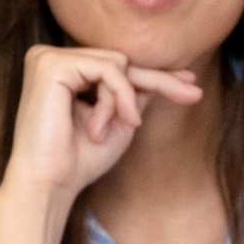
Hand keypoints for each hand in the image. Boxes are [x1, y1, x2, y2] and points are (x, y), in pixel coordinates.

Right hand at [0, 45, 202, 205]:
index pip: (116, 67)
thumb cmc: (78, 161)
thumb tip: (161, 75)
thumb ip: (134, 96)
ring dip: (123, 100)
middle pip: (121, 60)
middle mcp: (51, 58)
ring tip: (110, 130)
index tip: (191, 82)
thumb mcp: (118, 123)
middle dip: (157, 82)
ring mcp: (48, 58)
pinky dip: (116, 97)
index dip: (156, 75)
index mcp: (63, 72)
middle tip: (195, 93)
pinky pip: (108, 68)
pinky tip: (100, 127)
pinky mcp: (50, 64)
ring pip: (118, 63)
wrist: (48, 185)